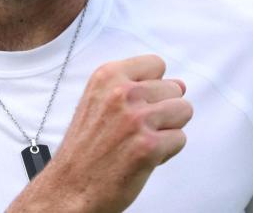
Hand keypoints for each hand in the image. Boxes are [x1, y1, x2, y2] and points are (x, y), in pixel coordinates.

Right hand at [7, 54, 192, 212]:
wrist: (69, 188)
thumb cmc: (85, 149)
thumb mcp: (100, 102)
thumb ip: (137, 88)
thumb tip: (180, 84)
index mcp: (108, 76)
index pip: (157, 64)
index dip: (153, 86)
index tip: (137, 104)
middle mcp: (122, 93)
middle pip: (174, 89)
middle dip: (162, 110)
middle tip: (135, 130)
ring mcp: (136, 119)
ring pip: (183, 111)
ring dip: (168, 129)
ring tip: (142, 141)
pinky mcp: (148, 146)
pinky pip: (180, 139)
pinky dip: (166, 152)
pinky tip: (143, 157)